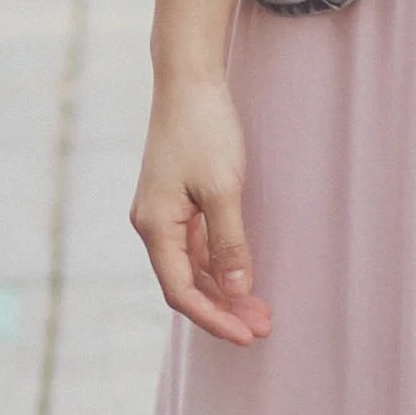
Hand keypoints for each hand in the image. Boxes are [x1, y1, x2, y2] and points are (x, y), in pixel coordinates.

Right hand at [132, 67, 271, 341]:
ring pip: (192, 268)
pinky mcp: (176, 203)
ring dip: (225, 290)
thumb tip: (237, 290)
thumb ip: (230, 243)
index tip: (247, 334)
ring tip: (261, 310)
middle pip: (186, 284)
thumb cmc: (204, 129)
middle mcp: (152, 226)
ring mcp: (163, 215)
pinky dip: (220, 266)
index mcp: (154, 226)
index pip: (181, 291)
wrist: (189, 81)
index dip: (214, 317)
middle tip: (263, 327)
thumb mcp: (223, 188)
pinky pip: (196, 248)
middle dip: (224, 309)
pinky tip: (243, 277)